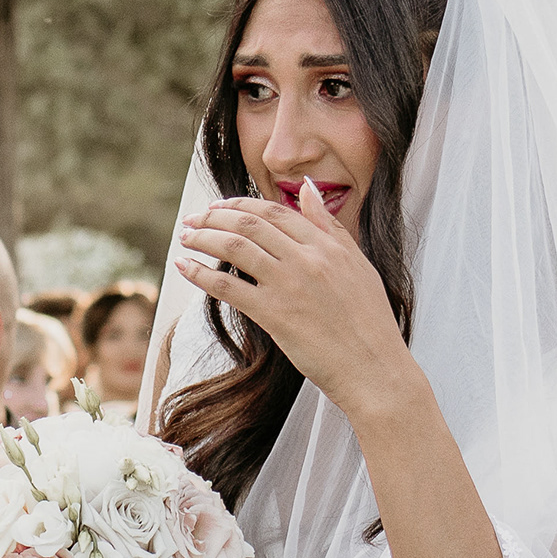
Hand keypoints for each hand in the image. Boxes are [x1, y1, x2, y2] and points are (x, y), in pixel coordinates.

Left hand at [172, 184, 413, 418]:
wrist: (374, 368)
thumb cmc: (369, 322)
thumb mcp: (358, 265)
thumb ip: (330, 226)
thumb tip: (307, 189)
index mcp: (328, 246)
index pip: (275, 212)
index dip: (241, 205)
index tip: (219, 206)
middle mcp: (307, 259)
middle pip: (250, 224)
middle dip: (214, 217)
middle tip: (194, 220)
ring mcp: (288, 285)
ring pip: (235, 247)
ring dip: (203, 238)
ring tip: (185, 238)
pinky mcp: (273, 314)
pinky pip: (227, 286)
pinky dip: (200, 273)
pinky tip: (183, 267)